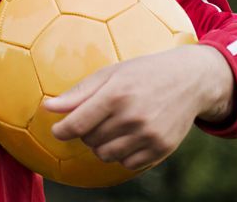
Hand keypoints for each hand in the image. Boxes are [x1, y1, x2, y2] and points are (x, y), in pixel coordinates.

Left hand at [43, 45, 234, 170]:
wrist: (189, 80)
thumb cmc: (142, 73)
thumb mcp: (109, 74)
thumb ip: (78, 93)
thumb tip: (47, 107)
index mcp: (116, 94)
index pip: (78, 123)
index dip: (62, 130)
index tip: (57, 130)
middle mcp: (133, 117)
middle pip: (90, 139)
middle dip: (86, 131)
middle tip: (95, 118)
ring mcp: (149, 135)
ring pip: (106, 154)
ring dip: (102, 145)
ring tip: (111, 127)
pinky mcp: (162, 148)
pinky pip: (128, 164)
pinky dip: (122, 154)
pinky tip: (128, 137)